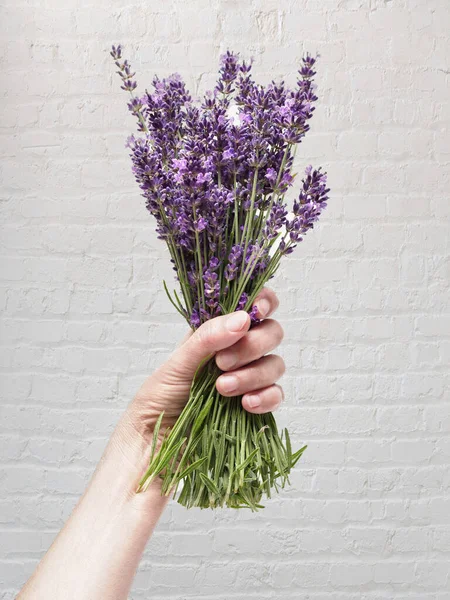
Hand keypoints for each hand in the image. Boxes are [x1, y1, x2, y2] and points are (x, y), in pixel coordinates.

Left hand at [128, 288, 284, 439]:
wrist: (153, 446)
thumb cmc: (158, 400)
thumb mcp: (177, 363)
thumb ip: (208, 338)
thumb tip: (243, 318)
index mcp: (218, 332)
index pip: (252, 306)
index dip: (263, 302)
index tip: (256, 311)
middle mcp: (237, 351)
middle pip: (271, 333)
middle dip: (253, 345)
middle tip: (222, 362)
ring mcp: (249, 379)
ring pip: (275, 364)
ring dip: (253, 374)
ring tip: (223, 388)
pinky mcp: (255, 407)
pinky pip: (276, 395)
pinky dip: (266, 397)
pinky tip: (247, 405)